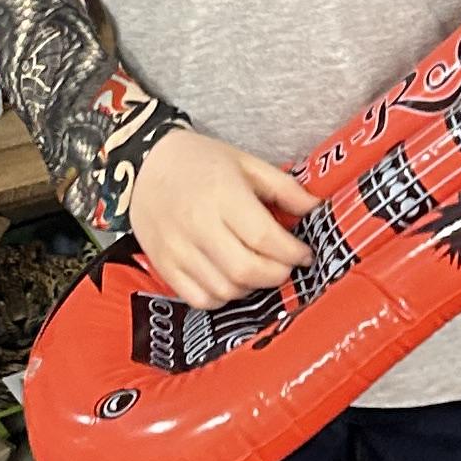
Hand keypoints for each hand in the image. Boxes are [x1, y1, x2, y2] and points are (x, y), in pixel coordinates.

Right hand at [129, 129, 316, 311]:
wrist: (145, 164)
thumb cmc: (201, 161)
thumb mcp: (246, 162)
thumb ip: (284, 188)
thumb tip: (316, 209)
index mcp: (222, 194)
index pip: (264, 238)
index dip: (292, 253)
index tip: (304, 253)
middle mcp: (198, 224)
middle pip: (247, 269)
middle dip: (277, 274)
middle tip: (285, 265)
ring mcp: (177, 249)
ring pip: (225, 289)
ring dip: (251, 287)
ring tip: (258, 270)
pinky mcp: (163, 265)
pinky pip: (199, 299)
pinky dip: (222, 298)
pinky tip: (231, 281)